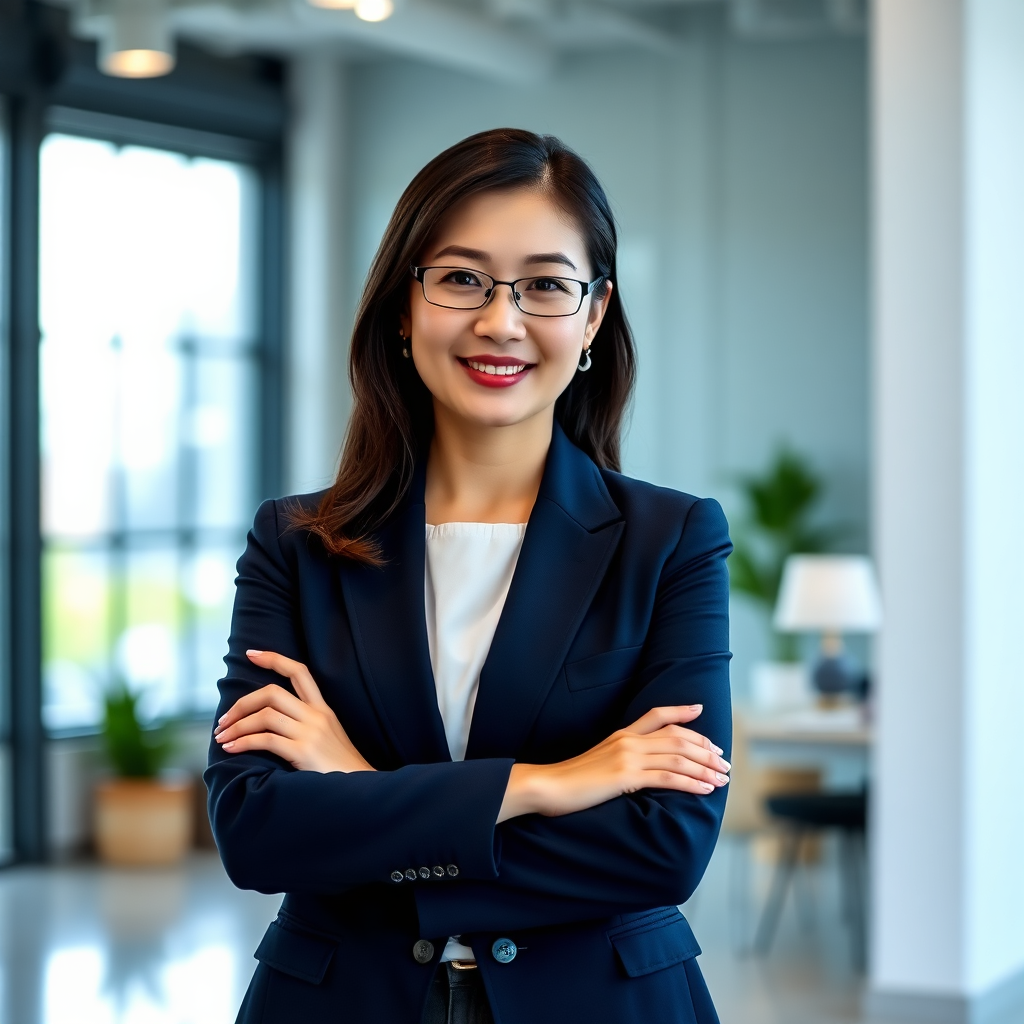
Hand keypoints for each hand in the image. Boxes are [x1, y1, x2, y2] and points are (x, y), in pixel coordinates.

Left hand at [214, 650, 374, 773]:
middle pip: (272, 693)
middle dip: (241, 704)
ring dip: (236, 725)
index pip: (299, 672)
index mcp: (323, 708)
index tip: (251, 654)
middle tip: (223, 719)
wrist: (360, 787)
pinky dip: (242, 742)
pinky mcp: (304, 753)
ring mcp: (311, 733)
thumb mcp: (328, 736)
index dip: (274, 659)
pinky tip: (230, 748)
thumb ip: (305, 723)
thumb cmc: (339, 767)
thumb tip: (268, 719)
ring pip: (265, 716)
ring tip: (221, 737)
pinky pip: (266, 740)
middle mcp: (317, 716)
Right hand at [496, 705, 728, 822]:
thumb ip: (620, 758)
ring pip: (678, 757)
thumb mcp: (598, 761)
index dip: (681, 711)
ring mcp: (627, 756)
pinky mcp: (626, 776)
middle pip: (677, 737)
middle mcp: (628, 740)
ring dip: (705, 768)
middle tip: (725, 761)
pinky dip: (691, 782)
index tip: (700, 710)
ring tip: (723, 778)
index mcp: (621, 734)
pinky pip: (667, 777)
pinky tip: (705, 789)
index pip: (657, 715)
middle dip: (706, 749)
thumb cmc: (570, 780)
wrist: (548, 786)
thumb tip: (638, 768)